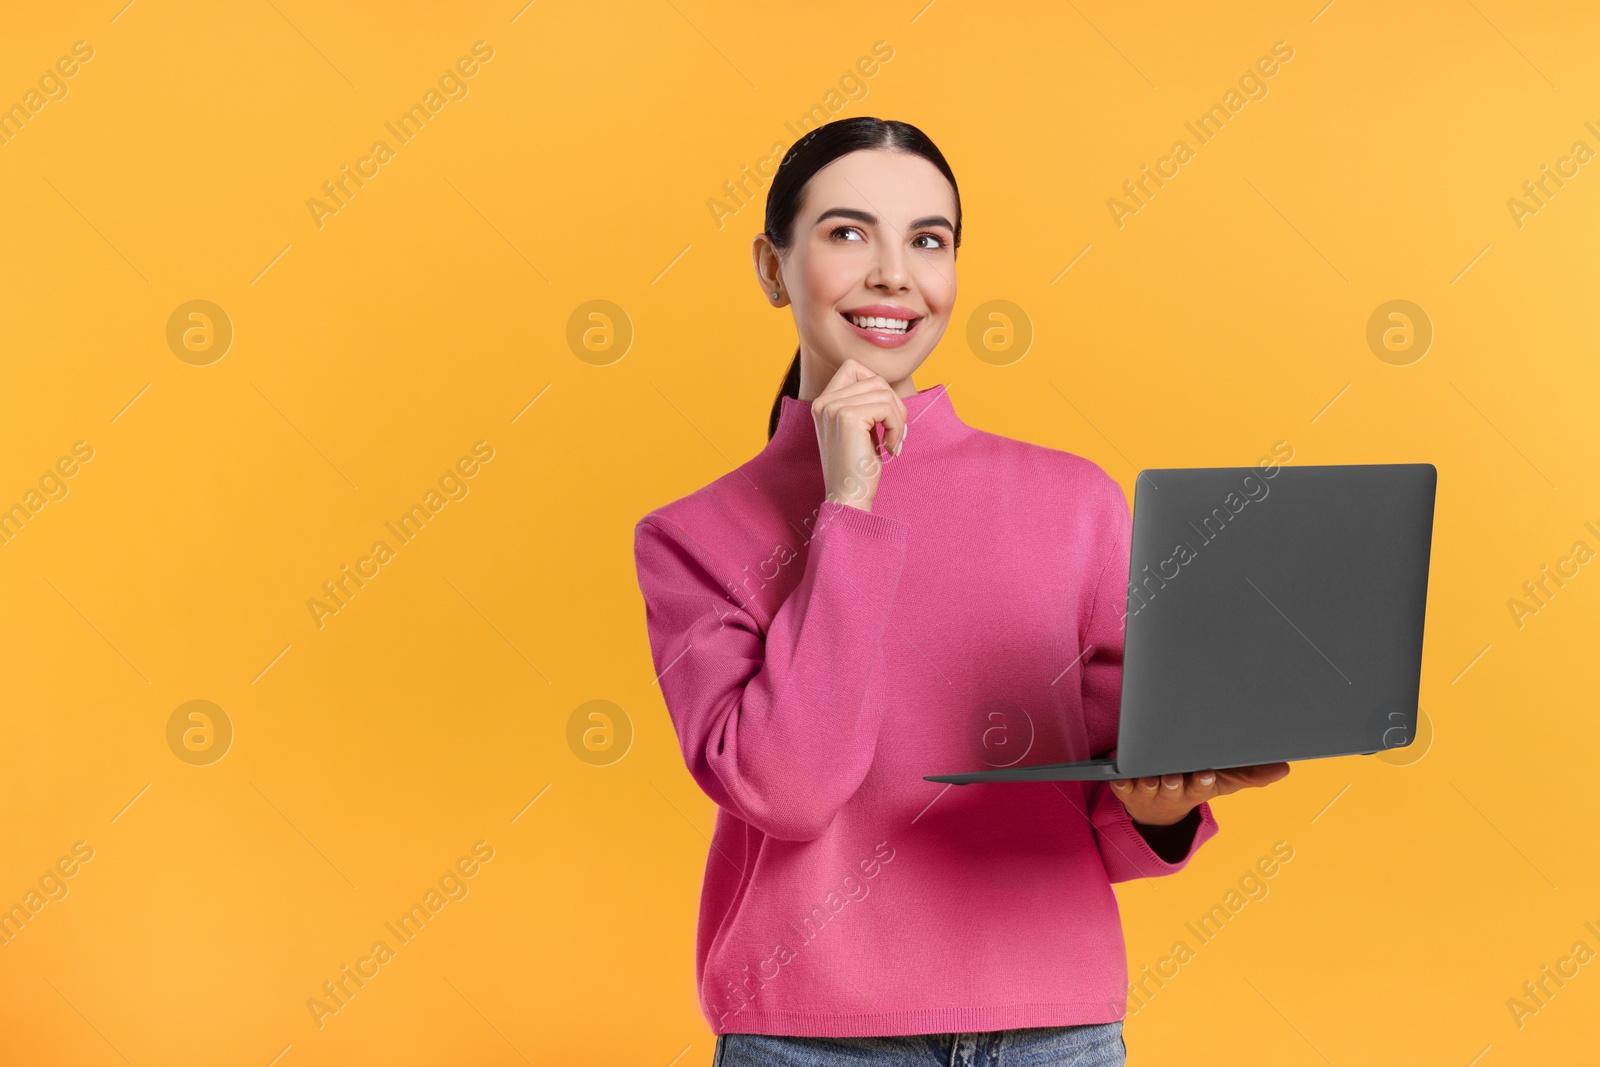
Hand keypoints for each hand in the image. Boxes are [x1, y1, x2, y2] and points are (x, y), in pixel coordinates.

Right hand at [812, 359, 907, 512]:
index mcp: (822, 403)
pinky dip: (896, 427)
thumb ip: (864, 404)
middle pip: (874, 379)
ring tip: (893, 443)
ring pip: (884, 392)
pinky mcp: (848, 417)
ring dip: (897, 418)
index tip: (882, 417)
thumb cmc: (858, 468)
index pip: (853, 368)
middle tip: (895, 433)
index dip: (876, 387)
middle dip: (893, 405)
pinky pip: (887, 407)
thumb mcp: (859, 429)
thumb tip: (888, 387)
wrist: (848, 498)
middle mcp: (823, 402)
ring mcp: (833, 408)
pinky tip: (890, 448)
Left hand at [1109, 762, 1290, 826]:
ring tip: (1149, 776)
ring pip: (1147, 785)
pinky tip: (1119, 773)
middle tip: (1174, 777)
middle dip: (1175, 782)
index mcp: (1194, 788)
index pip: (1200, 786)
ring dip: (1148, 781)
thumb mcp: (1220, 781)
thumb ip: (1250, 774)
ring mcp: (1147, 789)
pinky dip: (1119, 779)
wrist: (1156, 811)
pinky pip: (1119, 783)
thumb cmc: (1192, 786)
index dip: (1201, 781)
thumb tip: (1285, 769)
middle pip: (1173, 786)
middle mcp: (1171, 790)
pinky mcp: (1124, 787)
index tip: (1204, 775)